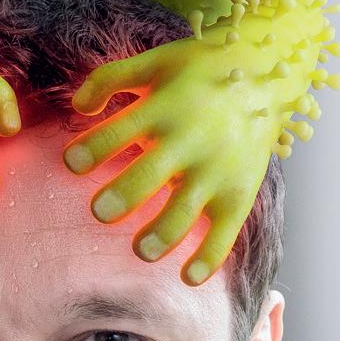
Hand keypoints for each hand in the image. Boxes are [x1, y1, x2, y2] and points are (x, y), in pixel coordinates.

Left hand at [61, 37, 284, 285]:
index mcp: (163, 108)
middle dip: (123, 195)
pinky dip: (209, 258)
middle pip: (150, 174)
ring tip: (142, 250)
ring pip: (186, 210)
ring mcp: (216, 170)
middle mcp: (189, 141)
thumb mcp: (156, 62)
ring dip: (162, 235)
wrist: (268, 75)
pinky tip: (188, 278)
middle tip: (101, 212)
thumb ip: (110, 78)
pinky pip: (224, 232)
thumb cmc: (201, 71)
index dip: (92, 149)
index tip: (71, 164)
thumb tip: (77, 106)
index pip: (119, 131)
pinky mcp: (238, 193)